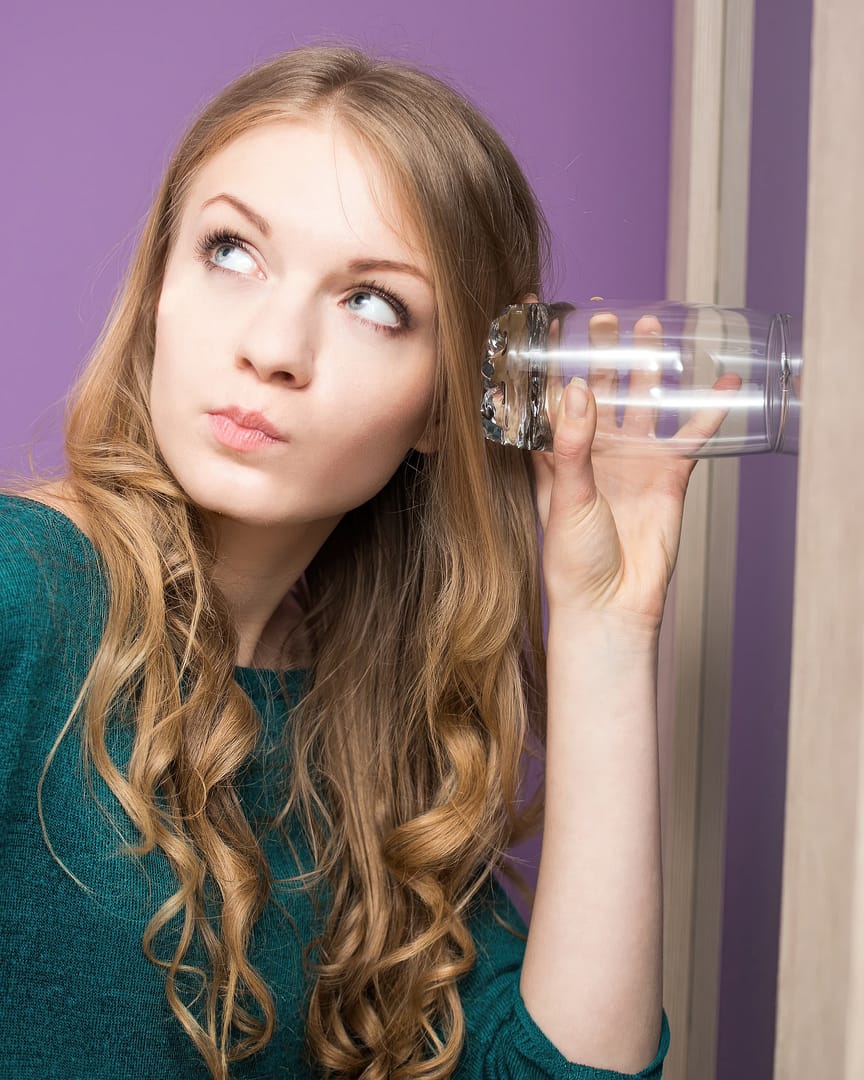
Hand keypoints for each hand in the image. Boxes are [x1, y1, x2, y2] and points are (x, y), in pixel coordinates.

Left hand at [532, 313, 738, 628]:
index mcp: (553, 457)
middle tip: (601, 317)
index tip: (540, 328)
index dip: (543, 367)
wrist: (611, 606)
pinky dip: (707, 412)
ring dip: (646, 370)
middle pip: (597, 391)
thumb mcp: (565, 499)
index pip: (546, 401)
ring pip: (641, 404)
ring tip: (650, 331)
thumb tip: (579, 392)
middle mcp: (591, 453)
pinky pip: (689, 435)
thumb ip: (572, 447)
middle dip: (599, 355)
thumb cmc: (573, 562)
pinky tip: (720, 386)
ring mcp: (631, 461)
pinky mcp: (667, 475)